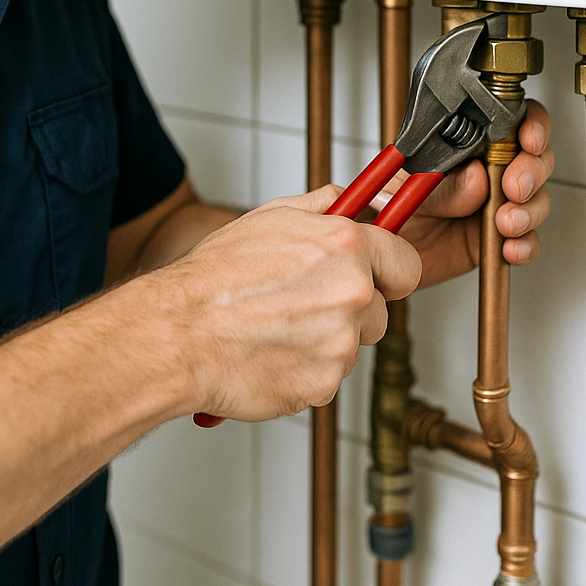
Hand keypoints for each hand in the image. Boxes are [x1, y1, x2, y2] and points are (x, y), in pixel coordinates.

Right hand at [172, 188, 420, 420]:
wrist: (179, 332)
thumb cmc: (216, 276)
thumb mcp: (273, 216)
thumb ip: (326, 205)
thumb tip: (356, 201)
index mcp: (346, 246)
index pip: (406, 264)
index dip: (389, 271)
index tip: (377, 277)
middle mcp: (353, 293)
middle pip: (381, 310)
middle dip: (352, 310)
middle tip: (306, 304)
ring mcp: (340, 342)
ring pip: (352, 345)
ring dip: (325, 341)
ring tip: (278, 327)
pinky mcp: (324, 384)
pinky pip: (328, 377)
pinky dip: (304, 370)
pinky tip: (272, 352)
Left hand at [392, 100, 553, 288]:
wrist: (380, 249)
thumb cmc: (388, 204)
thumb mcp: (407, 185)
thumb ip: (442, 184)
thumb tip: (476, 177)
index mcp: (468, 142)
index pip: (512, 120)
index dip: (531, 125)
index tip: (528, 138)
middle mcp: (488, 169)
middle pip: (536, 158)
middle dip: (531, 171)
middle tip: (513, 186)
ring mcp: (496, 203)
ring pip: (536, 199)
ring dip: (528, 211)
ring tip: (505, 222)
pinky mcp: (498, 238)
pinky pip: (527, 240)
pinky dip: (525, 244)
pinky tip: (510, 246)